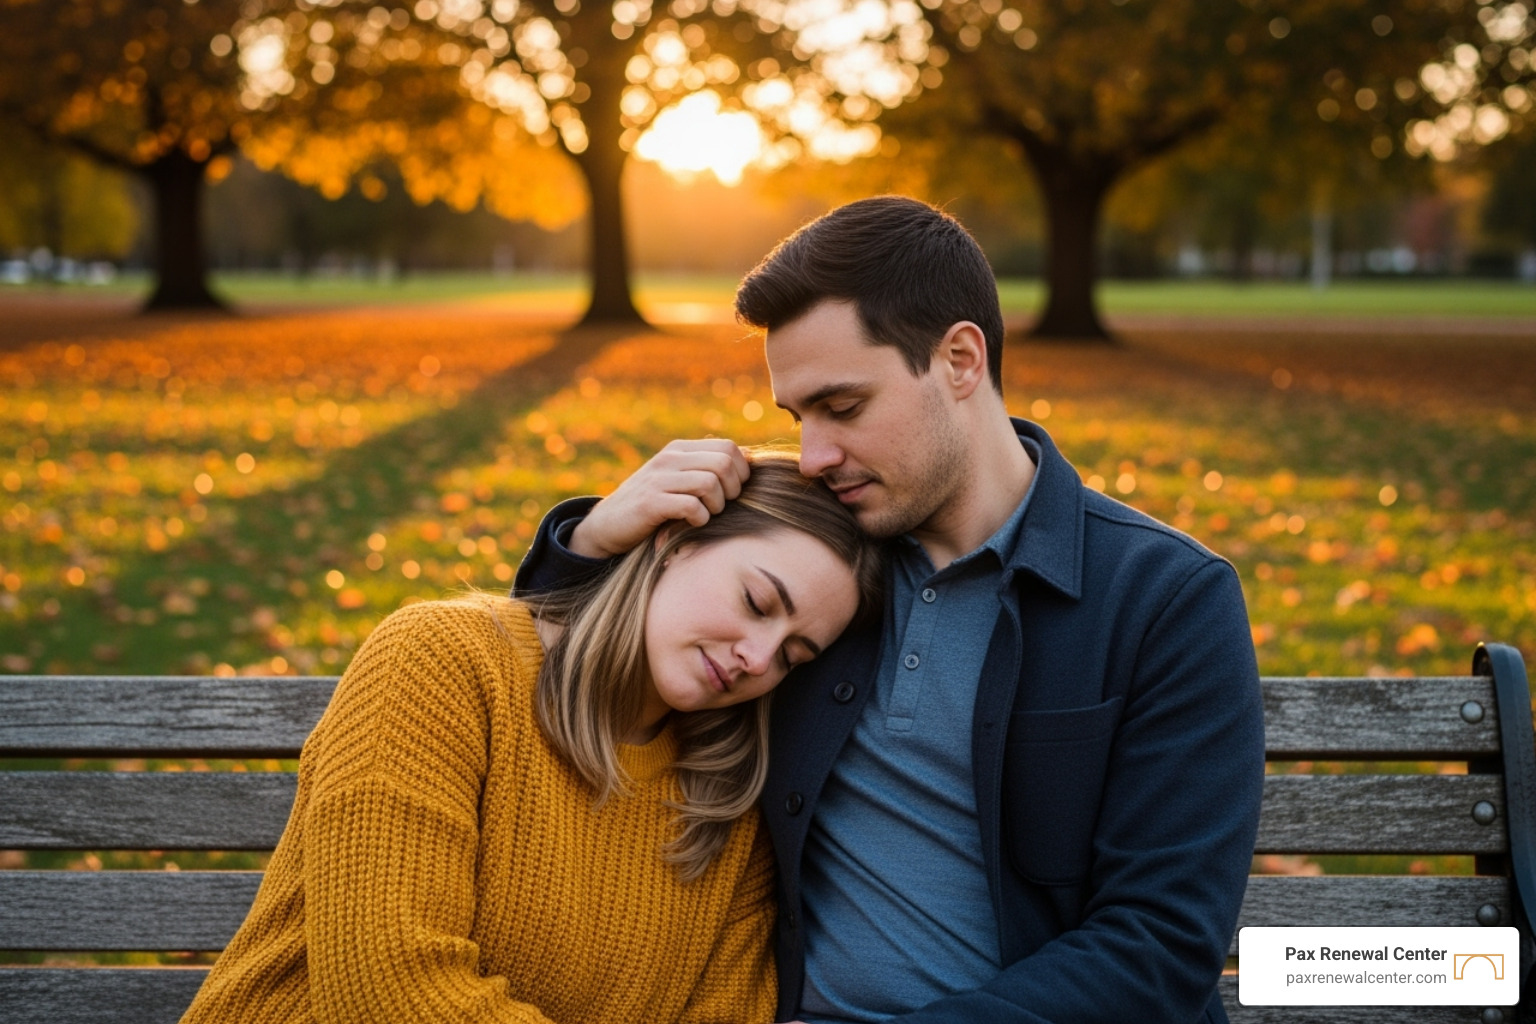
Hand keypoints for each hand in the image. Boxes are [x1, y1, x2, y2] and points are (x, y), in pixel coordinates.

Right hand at [568, 439, 750, 558]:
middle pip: (724, 463)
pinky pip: (691, 506)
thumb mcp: (676, 478)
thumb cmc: (652, 505)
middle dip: (732, 489)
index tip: (732, 492)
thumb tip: (749, 458)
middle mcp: (669, 459)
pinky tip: (692, 523)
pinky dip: (699, 519)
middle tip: (721, 506)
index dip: (741, 472)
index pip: (728, 447)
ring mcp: (658, 479)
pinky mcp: (650, 503)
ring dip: (716, 506)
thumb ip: (704, 467)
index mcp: (679, 449)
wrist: (606, 525)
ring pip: (710, 483)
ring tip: (706, 515)